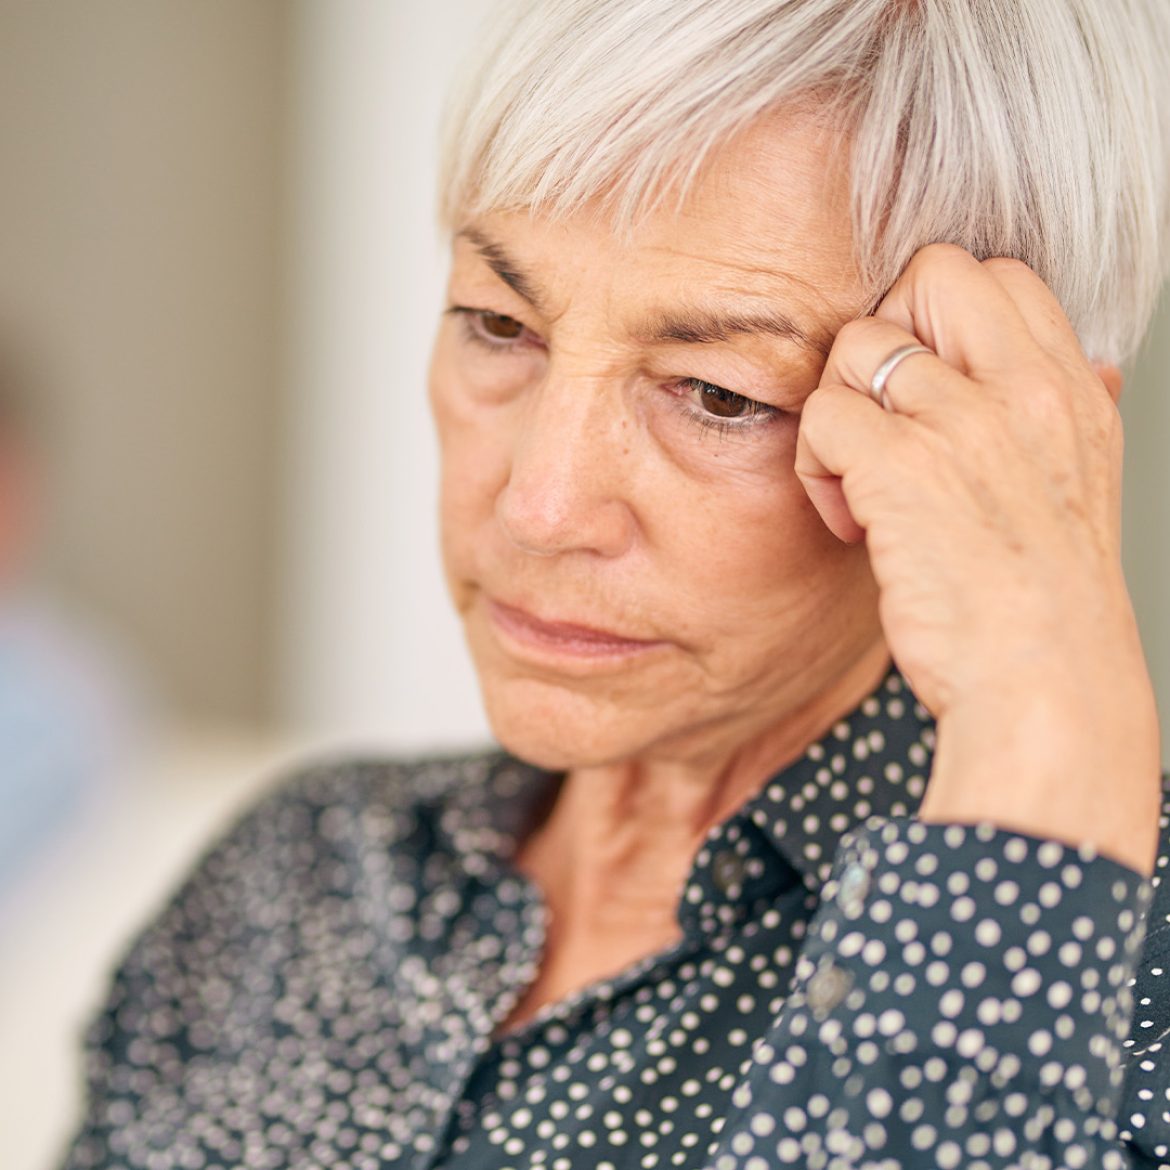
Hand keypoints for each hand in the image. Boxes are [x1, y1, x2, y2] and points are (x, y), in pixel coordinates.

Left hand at [795, 244, 1160, 874]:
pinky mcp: (902, 468)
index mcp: (1069, 391)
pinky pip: (822, 416)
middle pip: (929, 274)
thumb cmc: (1044, 603)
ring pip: (854, 347)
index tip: (925, 391)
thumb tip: (1084, 367)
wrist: (1044, 683)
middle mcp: (1024, 390)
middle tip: (882, 418)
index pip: (999, 276)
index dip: (940, 317)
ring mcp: (963, 423)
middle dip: (884, 336)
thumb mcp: (1083, 487)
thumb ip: (1069, 415)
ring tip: (862, 489)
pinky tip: (851, 522)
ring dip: (839, 417)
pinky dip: (816, 468)